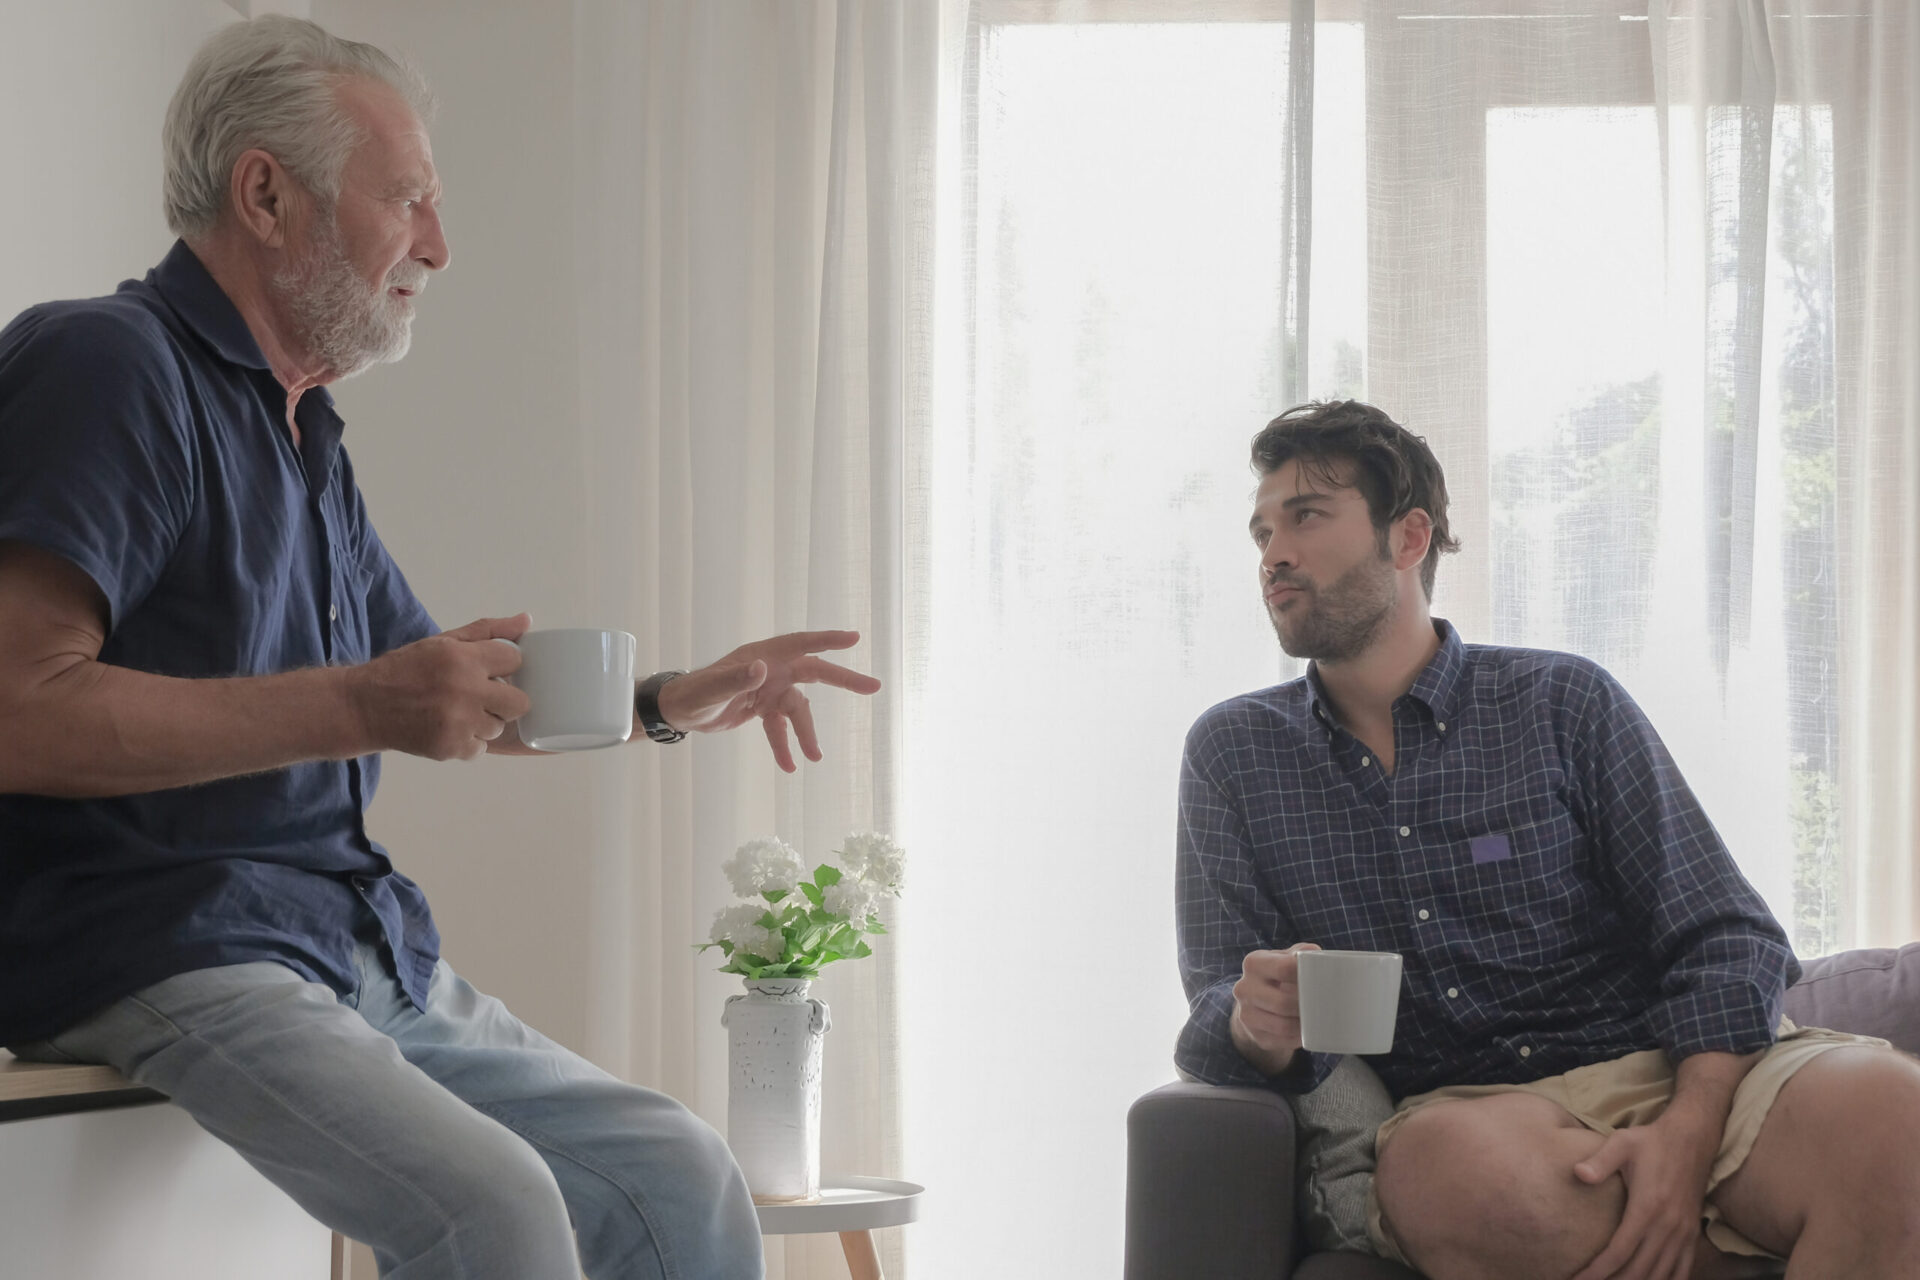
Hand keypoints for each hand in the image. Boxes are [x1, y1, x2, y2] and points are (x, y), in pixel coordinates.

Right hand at [344, 614, 531, 760]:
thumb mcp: (443, 642)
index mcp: (464, 659)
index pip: (516, 662)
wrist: (364, 706)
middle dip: (505, 700)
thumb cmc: (406, 670)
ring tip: (457, 713)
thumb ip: (488, 631)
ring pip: (498, 727)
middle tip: (481, 697)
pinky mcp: (449, 748)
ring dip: (483, 722)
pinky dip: (467, 742)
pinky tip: (447, 729)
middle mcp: (465, 690)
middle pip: (520, 703)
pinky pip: (479, 748)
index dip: (503, 666)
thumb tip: (527, 620)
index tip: (488, 670)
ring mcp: (458, 723)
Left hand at [655, 629, 881, 771]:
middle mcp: (771, 669)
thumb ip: (735, 679)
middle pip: (814, 672)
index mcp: (762, 656)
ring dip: (806, 733)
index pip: (801, 644)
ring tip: (815, 757)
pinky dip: (784, 746)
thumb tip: (763, 669)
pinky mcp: (763, 708)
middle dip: (844, 680)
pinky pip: (780, 728)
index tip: (853, 639)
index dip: (827, 640)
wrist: (678, 711)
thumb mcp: (711, 689)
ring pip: (798, 709)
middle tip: (874, 687)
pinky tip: (789, 766)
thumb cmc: (692, 694)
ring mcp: (769, 689)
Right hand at [1230, 942, 1320, 1074]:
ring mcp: (1246, 1014)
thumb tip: (1317, 954)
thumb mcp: (1286, 958)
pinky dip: (1299, 1038)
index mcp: (1254, 963)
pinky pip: (1282, 1041)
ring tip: (1319, 1018)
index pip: (1284, 968)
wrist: (1256, 1000)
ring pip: (1282, 1025)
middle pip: (1282, 1002)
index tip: (1324, 979)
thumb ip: (1301, 953)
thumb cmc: (1278, 975)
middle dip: (1307, 1005)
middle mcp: (1244, 988)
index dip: (1307, 975)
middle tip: (1326, 1004)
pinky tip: (1308, 1031)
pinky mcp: (1255, 1035)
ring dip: (1304, 1025)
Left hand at [1568, 1113, 1719, 1279]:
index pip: (1620, 1252)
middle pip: (1639, 1271)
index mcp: (1647, 1208)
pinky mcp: (1692, 1234)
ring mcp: (1684, 1233)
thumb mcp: (1622, 1142)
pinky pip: (1683, 1270)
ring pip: (1661, 1275)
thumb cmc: (1650, 1142)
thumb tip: (1578, 1173)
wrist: (1692, 1139)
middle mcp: (1668, 1227)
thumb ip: (1600, 1161)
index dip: (1598, 1271)